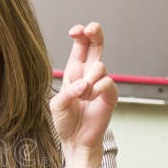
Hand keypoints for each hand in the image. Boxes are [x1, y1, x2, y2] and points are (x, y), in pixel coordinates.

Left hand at [49, 23, 117, 167]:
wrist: (76, 140)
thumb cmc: (65, 121)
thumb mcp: (57, 105)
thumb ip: (67, 92)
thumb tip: (84, 84)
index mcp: (75, 71)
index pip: (81, 47)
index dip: (80, 36)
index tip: (75, 30)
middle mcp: (89, 74)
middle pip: (97, 45)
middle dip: (95, 33)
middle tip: (92, 28)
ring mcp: (101, 83)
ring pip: (100, 66)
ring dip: (88, 80)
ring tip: (82, 96)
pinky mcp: (110, 95)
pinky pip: (107, 83)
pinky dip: (96, 90)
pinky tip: (90, 99)